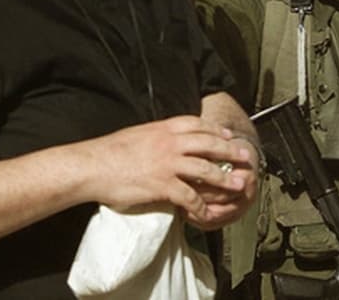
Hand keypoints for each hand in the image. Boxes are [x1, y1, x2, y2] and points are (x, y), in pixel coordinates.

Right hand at [85, 116, 252, 226]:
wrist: (92, 166)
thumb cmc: (109, 152)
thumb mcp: (137, 134)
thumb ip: (156, 136)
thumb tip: (164, 139)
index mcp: (163, 128)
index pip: (197, 124)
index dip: (216, 130)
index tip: (228, 135)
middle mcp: (169, 143)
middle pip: (209, 144)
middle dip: (230, 151)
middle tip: (246, 157)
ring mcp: (167, 164)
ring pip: (205, 169)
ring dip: (224, 178)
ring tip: (238, 184)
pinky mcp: (162, 185)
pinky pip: (188, 196)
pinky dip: (199, 206)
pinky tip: (205, 213)